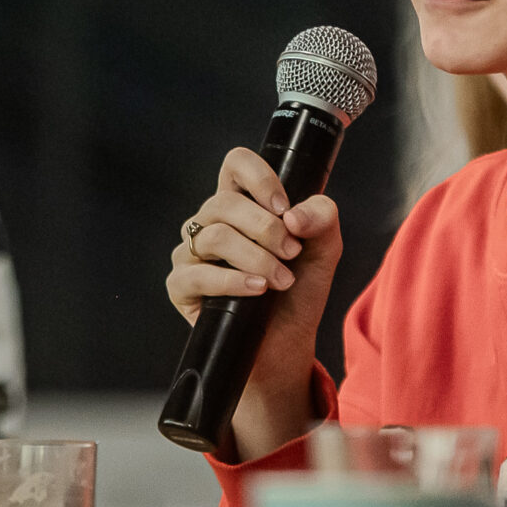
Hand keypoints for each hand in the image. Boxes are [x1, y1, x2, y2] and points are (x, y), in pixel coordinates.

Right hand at [165, 147, 341, 458]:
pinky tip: (256, 291)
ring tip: (281, 280)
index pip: (235, 165)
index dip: (258, 177)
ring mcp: (191, 253)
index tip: (284, 207)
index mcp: (242, 204)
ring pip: (215, 236)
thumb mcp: (325, 249)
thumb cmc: (300, 290)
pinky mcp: (181, 286)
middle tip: (292, 253)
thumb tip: (294, 215)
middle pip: (225, 202)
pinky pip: (196, 274)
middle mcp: (211, 223)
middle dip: (266, 228)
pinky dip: (231, 282)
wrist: (286, 341)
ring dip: (256, 258)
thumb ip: (321, 218)